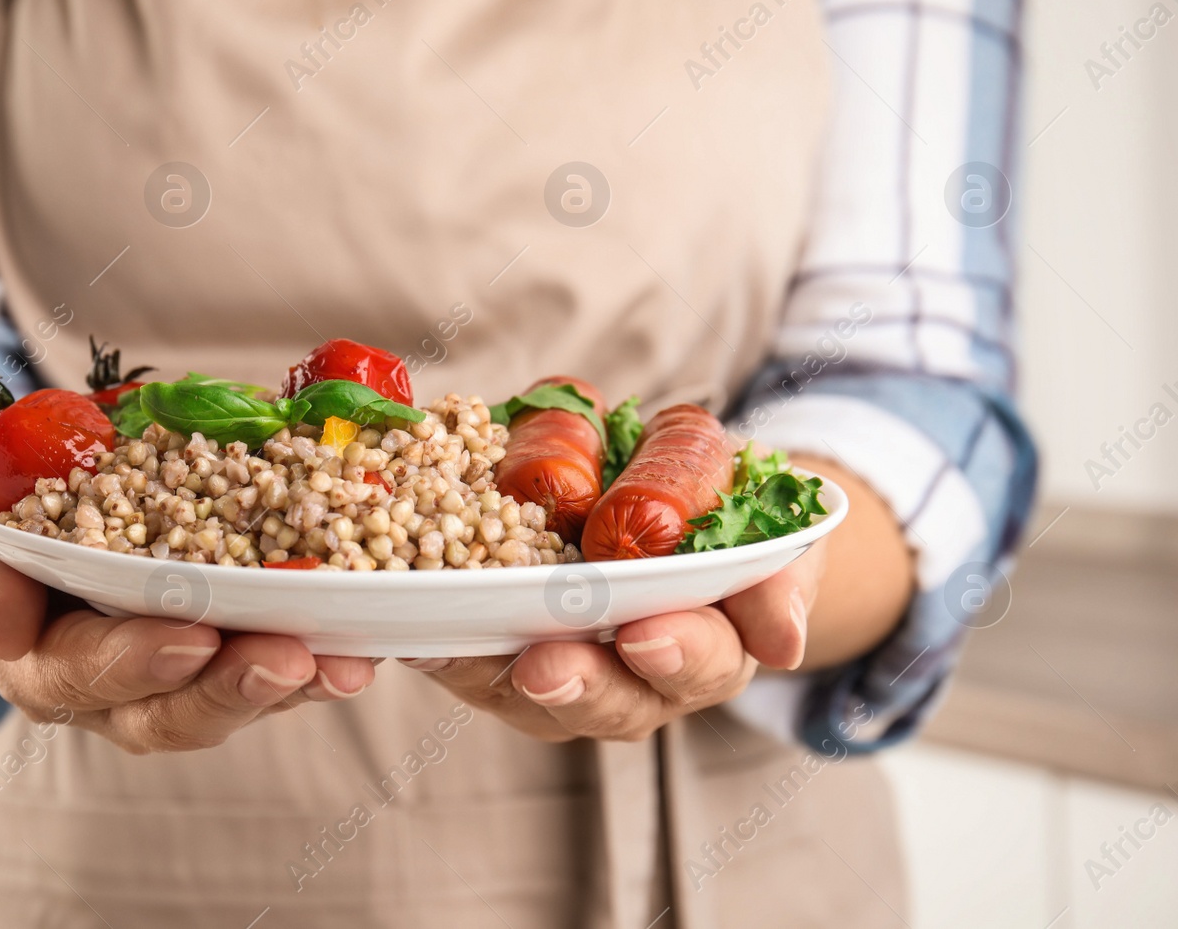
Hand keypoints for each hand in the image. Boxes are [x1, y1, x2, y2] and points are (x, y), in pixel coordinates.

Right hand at [0, 494, 375, 752]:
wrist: (5, 538)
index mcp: (37, 661)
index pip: (84, 672)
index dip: (136, 659)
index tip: (190, 637)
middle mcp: (105, 692)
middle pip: (169, 712)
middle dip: (231, 687)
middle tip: (290, 659)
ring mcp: (164, 681)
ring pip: (226, 704)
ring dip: (289, 688)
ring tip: (347, 665)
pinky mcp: (213, 659)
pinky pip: (262, 674)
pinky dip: (312, 663)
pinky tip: (361, 646)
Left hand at [399, 543, 822, 742]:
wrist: (670, 493)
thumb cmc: (725, 510)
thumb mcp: (772, 521)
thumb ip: (779, 574)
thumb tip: (781, 642)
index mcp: (709, 650)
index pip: (698, 665)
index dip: (676, 654)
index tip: (647, 635)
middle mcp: (631, 678)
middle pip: (603, 701)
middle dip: (576, 683)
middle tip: (547, 665)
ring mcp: (561, 664)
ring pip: (525, 690)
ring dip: (494, 671)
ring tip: (462, 649)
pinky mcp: (497, 642)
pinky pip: (465, 656)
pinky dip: (439, 647)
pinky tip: (413, 633)